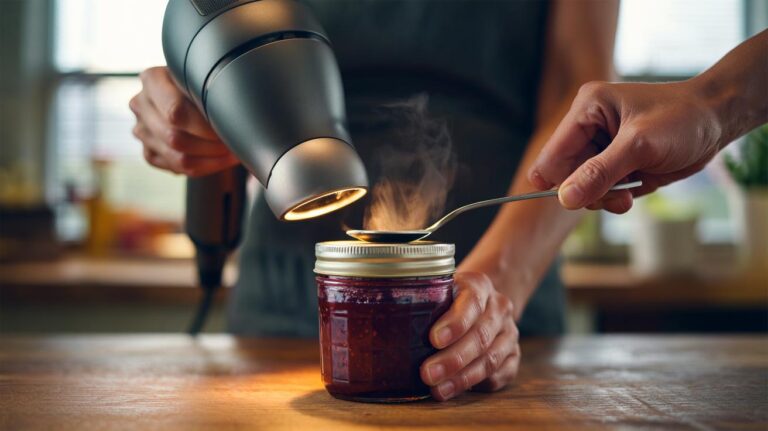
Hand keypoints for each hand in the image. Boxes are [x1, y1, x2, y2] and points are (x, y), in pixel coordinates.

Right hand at [129, 66, 237, 175]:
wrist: (188, 92)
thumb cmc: (199, 81)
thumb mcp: (202, 74)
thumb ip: (209, 87)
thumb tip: (233, 112)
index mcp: (152, 79)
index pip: (176, 111)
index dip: (204, 126)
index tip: (226, 129)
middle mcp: (141, 105)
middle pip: (175, 138)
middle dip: (211, 145)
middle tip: (234, 143)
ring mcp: (142, 131)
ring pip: (178, 157)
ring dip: (211, 159)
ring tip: (232, 152)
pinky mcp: (149, 152)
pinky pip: (177, 168)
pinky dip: (204, 167)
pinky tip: (220, 159)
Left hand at [420, 272, 519, 400]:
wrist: (479, 302)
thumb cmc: (446, 299)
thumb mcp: (435, 290)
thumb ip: (418, 301)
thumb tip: (382, 325)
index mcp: (479, 285)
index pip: (471, 302)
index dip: (454, 323)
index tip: (433, 340)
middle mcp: (499, 307)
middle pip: (480, 335)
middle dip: (453, 359)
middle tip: (427, 374)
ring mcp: (509, 332)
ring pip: (490, 358)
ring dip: (463, 378)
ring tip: (437, 390)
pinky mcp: (513, 354)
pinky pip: (501, 374)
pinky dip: (478, 385)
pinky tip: (455, 391)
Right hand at [527, 80, 723, 212]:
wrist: (718, 120)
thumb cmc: (682, 119)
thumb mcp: (639, 145)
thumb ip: (599, 173)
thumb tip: (565, 199)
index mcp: (586, 109)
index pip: (553, 153)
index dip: (555, 180)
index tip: (566, 202)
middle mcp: (589, 128)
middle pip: (566, 174)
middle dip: (589, 189)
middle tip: (616, 196)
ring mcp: (602, 148)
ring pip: (583, 186)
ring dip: (605, 197)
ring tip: (629, 194)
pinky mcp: (616, 164)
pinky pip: (602, 190)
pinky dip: (616, 197)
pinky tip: (634, 192)